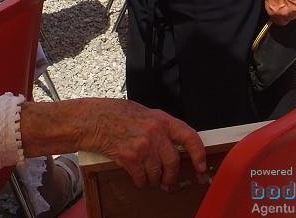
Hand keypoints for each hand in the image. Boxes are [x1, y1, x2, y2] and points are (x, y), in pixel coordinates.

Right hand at [77, 100, 205, 188]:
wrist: (94, 120)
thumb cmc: (115, 114)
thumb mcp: (143, 113)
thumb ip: (158, 127)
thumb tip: (170, 142)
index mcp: (161, 120)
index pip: (189, 136)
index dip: (198, 153)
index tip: (201, 165)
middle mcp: (156, 133)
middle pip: (173, 162)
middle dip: (170, 175)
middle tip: (166, 179)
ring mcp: (143, 146)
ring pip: (157, 172)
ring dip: (153, 179)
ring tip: (147, 176)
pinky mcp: (131, 158)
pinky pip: (142, 178)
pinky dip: (141, 181)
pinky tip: (137, 177)